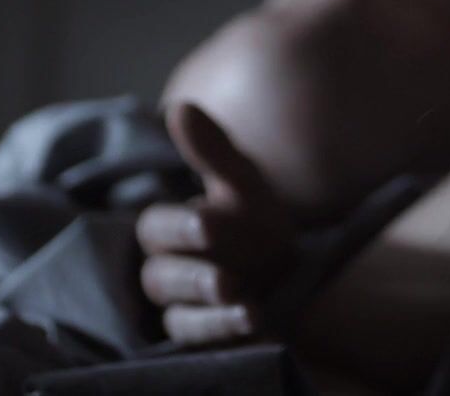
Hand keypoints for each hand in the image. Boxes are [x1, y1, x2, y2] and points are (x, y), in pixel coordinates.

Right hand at [136, 103, 296, 344]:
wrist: (293, 270)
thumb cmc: (255, 223)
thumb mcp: (242, 183)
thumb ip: (212, 151)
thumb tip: (179, 108)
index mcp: (171, 230)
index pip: (157, 228)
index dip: (180, 227)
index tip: (209, 223)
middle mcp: (170, 271)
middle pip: (160, 277)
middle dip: (192, 274)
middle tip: (226, 276)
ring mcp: (185, 308)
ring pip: (177, 315)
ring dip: (209, 309)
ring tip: (241, 297)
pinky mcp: (204, 337)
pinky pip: (200, 342)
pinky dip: (224, 332)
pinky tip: (254, 322)